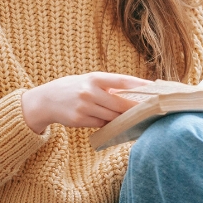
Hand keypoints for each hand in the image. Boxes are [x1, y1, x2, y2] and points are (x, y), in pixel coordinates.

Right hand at [21, 72, 149, 134]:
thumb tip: (135, 95)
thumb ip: (108, 86)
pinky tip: (116, 124)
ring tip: (136, 119)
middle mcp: (89, 91)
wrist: (47, 100)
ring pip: (112, 116)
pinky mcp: (80, 120)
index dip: (140, 86)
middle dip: (136, 109)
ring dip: (123, 119)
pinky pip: (101, 124)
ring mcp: (84, 107)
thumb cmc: (74, 88)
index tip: (155, 89)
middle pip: (120, 104)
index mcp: (94, 78)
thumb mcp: (89, 81)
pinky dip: (109, 124)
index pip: (122, 81)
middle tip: (151, 111)